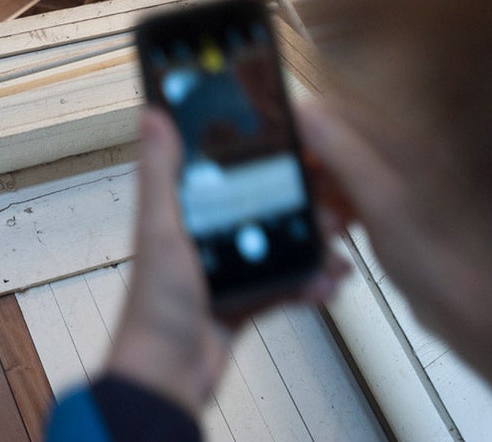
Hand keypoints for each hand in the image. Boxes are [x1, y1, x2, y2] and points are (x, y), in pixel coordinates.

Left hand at [106, 108, 348, 416]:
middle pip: (261, 203)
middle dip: (299, 199)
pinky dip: (309, 283)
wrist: (168, 377)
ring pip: (280, 242)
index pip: (219, 167)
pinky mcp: (245, 300)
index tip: (293, 137)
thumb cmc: (154, 304)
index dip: (253, 150)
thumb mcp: (160, 229)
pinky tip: (328, 284)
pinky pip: (286, 283)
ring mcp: (228, 268)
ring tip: (338, 245)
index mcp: (179, 211)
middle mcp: (204, 234)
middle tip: (333, 197)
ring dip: (313, 243)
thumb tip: (153, 113)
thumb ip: (161, 173)